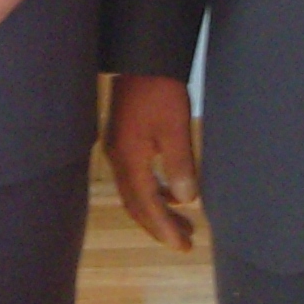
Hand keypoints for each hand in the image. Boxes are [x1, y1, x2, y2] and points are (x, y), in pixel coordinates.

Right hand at [105, 73, 202, 251]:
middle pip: (136, 204)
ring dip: (157, 210)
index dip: (164, 228)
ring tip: (183, 222)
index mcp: (129, 159)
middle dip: (159, 225)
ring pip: (135, 192)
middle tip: (184, 242)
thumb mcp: (176, 128)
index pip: (146, 205)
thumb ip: (180, 165)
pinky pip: (135, 177)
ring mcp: (117, 149)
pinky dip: (153, 191)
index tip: (182, 246)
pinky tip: (170, 192)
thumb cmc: (160, 90)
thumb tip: (186, 200)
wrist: (141, 57)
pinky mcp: (123, 140)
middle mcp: (118, 158)